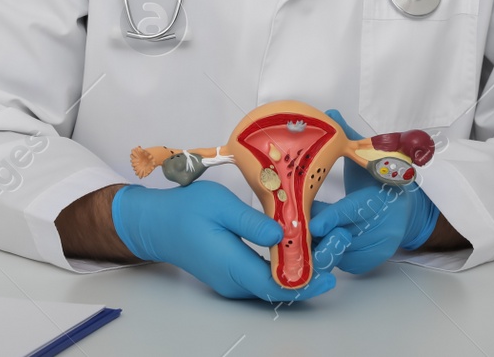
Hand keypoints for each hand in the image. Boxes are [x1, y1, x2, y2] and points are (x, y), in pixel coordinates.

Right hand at [112, 181, 340, 301]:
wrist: (156, 224)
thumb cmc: (185, 210)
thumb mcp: (220, 206)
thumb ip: (252, 223)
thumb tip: (283, 235)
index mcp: (233, 266)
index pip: (278, 285)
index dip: (308, 280)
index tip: (332, 268)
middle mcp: (235, 281)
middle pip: (282, 286)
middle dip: (313, 269)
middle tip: (337, 244)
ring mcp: (234, 280)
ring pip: (275, 281)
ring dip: (302, 265)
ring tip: (326, 240)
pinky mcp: (233, 272)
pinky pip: (266, 274)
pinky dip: (287, 262)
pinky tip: (301, 240)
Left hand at [307, 109, 439, 274]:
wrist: (407, 209)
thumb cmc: (381, 181)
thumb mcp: (368, 159)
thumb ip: (349, 138)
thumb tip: (329, 114)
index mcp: (381, 198)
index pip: (353, 211)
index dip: (331, 218)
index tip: (311, 222)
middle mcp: (383, 228)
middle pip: (342, 237)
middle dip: (317, 231)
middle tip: (300, 219)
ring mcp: (377, 248)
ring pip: (339, 253)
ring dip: (321, 241)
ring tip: (312, 225)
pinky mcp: (370, 263)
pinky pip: (342, 264)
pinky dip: (330, 253)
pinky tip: (324, 238)